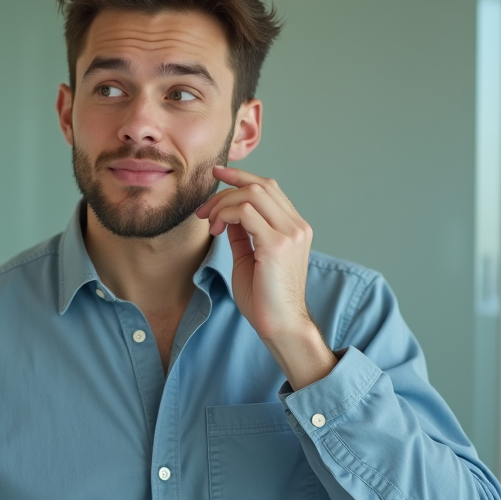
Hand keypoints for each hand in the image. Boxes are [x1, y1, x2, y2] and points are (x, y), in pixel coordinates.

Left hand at [195, 166, 334, 387]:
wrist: (281, 326)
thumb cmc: (264, 298)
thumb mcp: (250, 257)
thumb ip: (243, 233)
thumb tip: (228, 213)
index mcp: (294, 228)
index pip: (269, 188)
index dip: (241, 177)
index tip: (217, 174)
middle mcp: (297, 226)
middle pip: (260, 185)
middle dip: (226, 189)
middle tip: (203, 209)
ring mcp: (290, 233)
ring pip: (252, 193)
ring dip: (223, 203)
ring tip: (210, 223)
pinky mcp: (277, 244)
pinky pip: (244, 212)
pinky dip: (225, 215)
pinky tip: (216, 230)